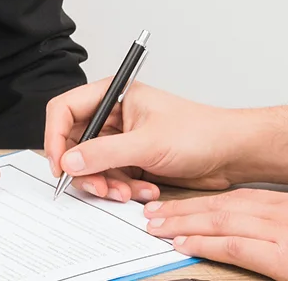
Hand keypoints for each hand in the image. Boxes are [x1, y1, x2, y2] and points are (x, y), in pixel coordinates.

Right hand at [43, 79, 287, 201]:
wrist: (232, 154)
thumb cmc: (201, 132)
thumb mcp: (147, 143)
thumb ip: (104, 153)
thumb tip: (70, 161)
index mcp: (113, 96)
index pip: (65, 110)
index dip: (56, 137)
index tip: (60, 164)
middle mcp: (114, 116)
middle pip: (75, 143)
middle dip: (86, 169)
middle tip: (98, 187)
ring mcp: (123, 140)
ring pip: (93, 165)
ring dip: (107, 183)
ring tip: (127, 192)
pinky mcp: (133, 160)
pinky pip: (113, 177)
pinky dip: (123, 188)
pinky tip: (145, 189)